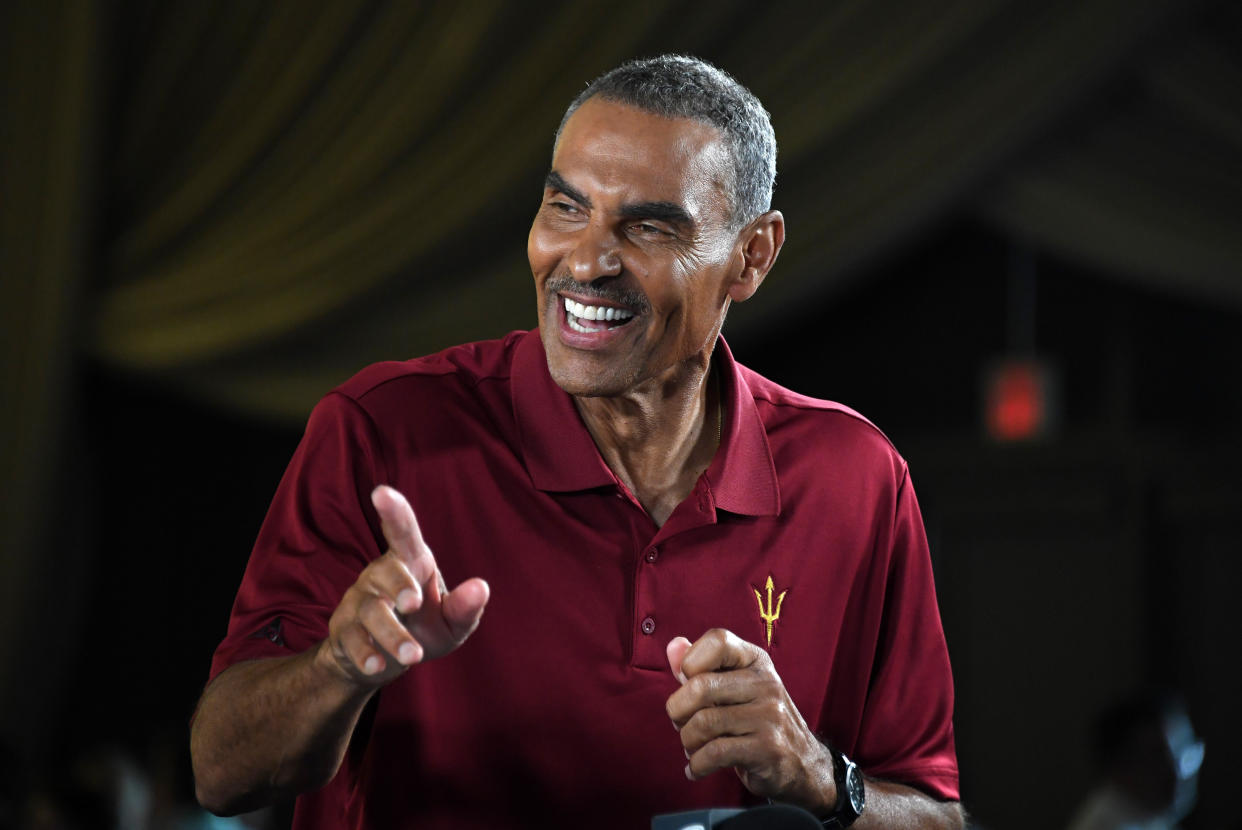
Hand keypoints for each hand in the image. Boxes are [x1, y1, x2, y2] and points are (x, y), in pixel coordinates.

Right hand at [318, 485, 489, 687]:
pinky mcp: (343, 629)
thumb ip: (466, 607)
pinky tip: (379, 666)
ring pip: (371, 610)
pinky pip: (351, 638)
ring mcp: (359, 601)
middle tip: (414, 602)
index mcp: (410, 562)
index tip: (382, 492)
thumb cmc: (423, 629)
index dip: (394, 511)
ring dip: (392, 633)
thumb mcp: (452, 624)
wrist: (380, 662)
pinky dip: (366, 653)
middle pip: (386, 571)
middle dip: (399, 584)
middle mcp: (380, 575)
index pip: (401, 531)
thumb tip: (481, 587)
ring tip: (412, 657)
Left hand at [665, 629, 835, 814]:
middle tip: (681, 723)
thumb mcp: (734, 687)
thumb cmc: (756, 719)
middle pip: (700, 686)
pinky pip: (715, 753)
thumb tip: (673, 646)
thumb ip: (700, 667)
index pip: (718, 640)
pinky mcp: (768, 749)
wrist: (802, 762)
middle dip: (677, 710)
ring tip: (692, 746)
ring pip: (703, 723)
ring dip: (687, 740)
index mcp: (756, 661)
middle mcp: (766, 683)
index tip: (688, 683)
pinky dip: (697, 764)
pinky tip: (696, 768)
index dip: (691, 661)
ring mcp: (770, 716)